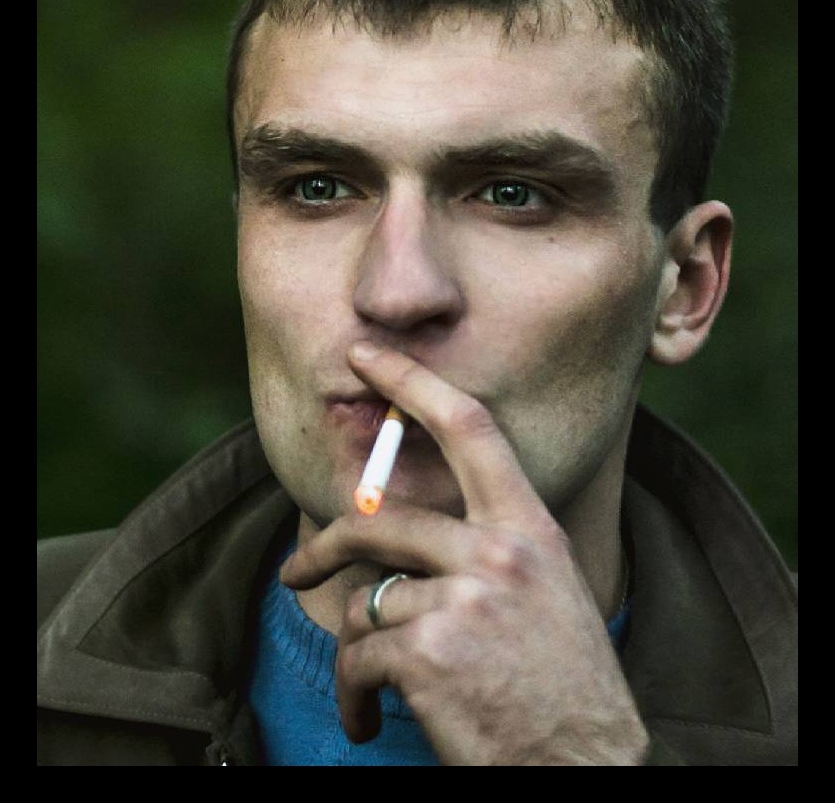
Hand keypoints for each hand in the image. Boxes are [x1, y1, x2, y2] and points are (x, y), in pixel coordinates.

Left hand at [279, 341, 648, 765]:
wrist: (586, 771)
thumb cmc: (563, 689)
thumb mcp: (547, 595)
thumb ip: (492, 550)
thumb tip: (413, 534)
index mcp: (531, 529)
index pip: (470, 426)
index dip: (413, 382)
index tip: (368, 356)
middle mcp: (500, 552)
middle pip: (382, 518)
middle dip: (327, 544)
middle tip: (297, 569)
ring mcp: (465, 599)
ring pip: (366, 601)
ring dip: (359, 654)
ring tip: (372, 694)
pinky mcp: (428, 652)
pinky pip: (358, 656)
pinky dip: (354, 696)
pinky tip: (373, 723)